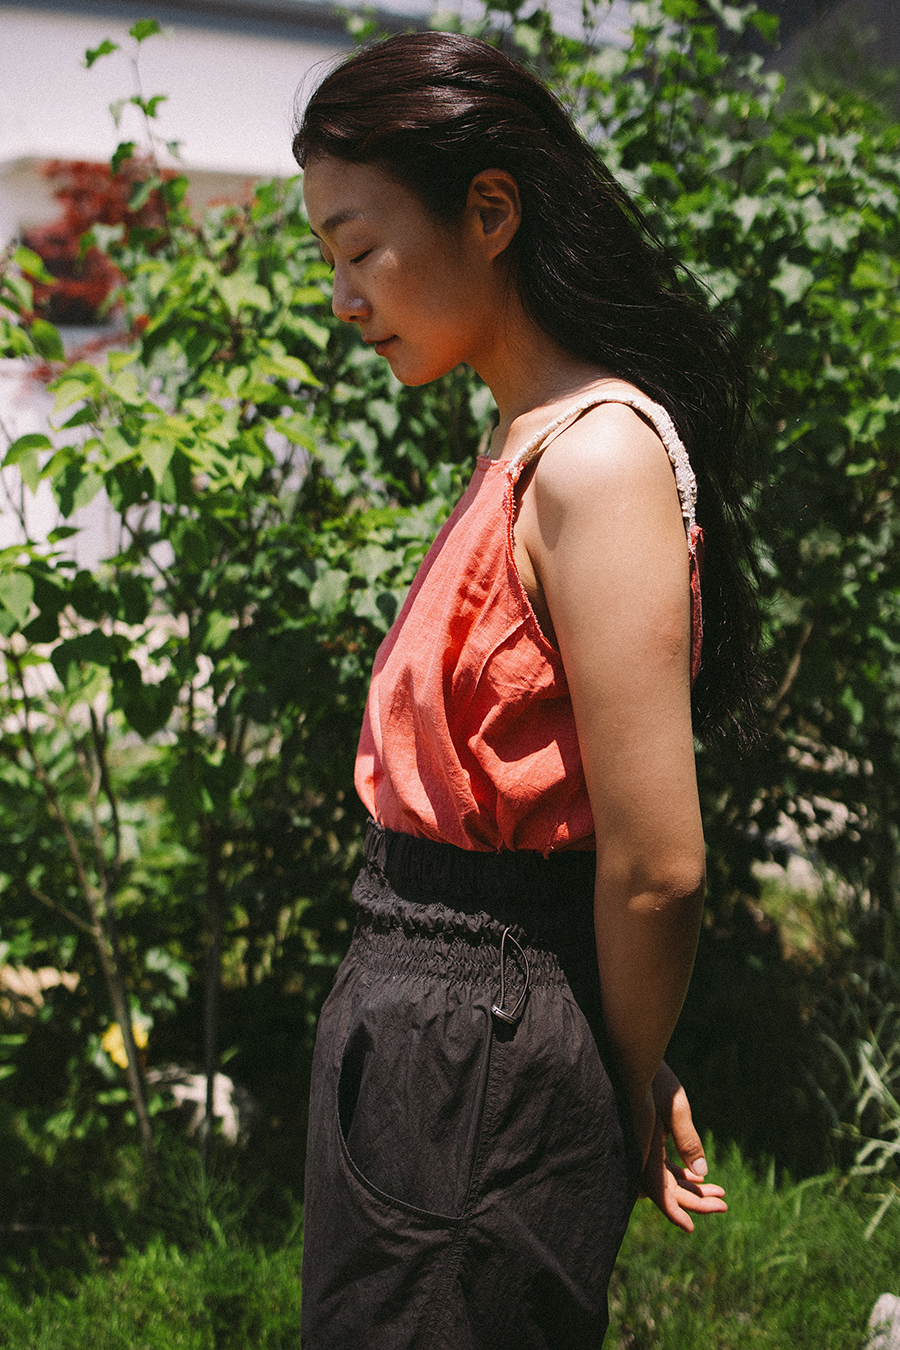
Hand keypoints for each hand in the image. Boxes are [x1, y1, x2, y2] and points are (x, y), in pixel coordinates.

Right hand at [639, 1062, 726, 1232]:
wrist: (632, 1053)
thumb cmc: (653, 1078)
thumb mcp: (676, 1107)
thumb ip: (688, 1141)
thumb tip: (701, 1174)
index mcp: (643, 1148)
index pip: (657, 1191)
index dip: (674, 1212)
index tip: (692, 1227)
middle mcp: (638, 1151)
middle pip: (665, 1187)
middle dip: (695, 1199)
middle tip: (724, 1204)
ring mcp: (639, 1145)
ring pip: (664, 1177)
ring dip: (689, 1187)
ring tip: (718, 1192)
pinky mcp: (642, 1136)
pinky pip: (659, 1165)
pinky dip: (678, 1173)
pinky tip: (695, 1175)